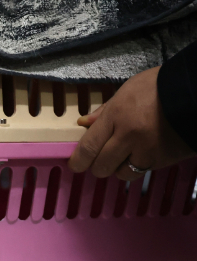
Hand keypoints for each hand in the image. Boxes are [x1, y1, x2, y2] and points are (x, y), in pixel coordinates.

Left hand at [68, 66, 194, 179]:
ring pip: (122, 173)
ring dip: (118, 168)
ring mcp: (147, 151)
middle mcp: (129, 137)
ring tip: (123, 156)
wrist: (195, 93)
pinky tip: (140, 154)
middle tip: (99, 161)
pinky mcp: (163, 160)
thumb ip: (104, 110)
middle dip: (97, 166)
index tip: (75, 165)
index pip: (89, 146)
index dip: (79, 160)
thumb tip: (84, 123)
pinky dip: (137, 166)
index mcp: (117, 116)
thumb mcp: (127, 90)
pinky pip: (142, 171)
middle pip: (102, 165)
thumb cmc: (159, 87)